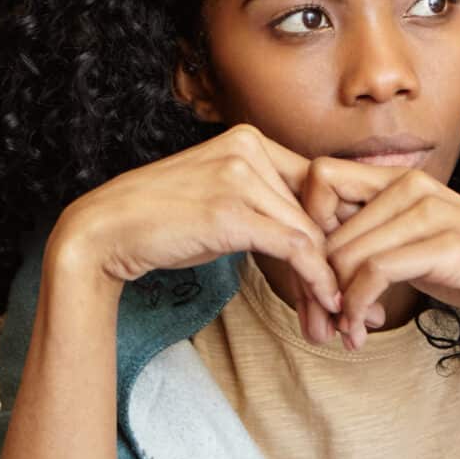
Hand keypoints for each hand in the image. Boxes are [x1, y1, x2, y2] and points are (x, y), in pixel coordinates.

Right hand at [53, 125, 342, 341]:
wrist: (106, 230)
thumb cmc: (161, 220)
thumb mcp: (220, 198)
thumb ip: (264, 203)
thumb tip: (313, 235)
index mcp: (248, 138)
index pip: (315, 185)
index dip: (338, 231)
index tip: (350, 271)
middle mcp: (248, 148)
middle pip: (316, 211)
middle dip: (337, 263)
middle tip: (353, 307)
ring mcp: (238, 176)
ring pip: (309, 233)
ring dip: (326, 283)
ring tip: (335, 319)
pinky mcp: (231, 211)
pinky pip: (293, 247)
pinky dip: (315, 280)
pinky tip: (324, 305)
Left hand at [303, 158, 459, 348]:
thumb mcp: (411, 243)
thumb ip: (369, 237)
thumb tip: (313, 255)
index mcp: (398, 177)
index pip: (318, 178)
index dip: (306, 224)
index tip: (317, 269)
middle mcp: (410, 184)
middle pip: (323, 225)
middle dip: (314, 279)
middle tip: (323, 319)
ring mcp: (428, 211)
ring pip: (344, 254)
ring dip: (335, 302)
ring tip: (347, 330)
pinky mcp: (444, 244)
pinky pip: (373, 273)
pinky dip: (357, 307)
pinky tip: (363, 330)